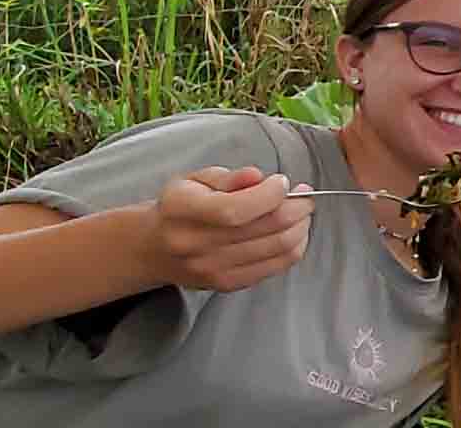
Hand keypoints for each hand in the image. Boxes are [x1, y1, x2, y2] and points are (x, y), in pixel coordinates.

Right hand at [148, 167, 312, 291]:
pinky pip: (277, 265)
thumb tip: (257, 177)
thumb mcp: (194, 180)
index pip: (234, 210)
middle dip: (296, 207)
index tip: (282, 182)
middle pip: (264, 229)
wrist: (155, 248)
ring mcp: (212, 269)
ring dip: (301, 226)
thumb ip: (228, 178)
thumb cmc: (181, 207)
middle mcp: (194, 244)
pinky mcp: (228, 284)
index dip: (269, 195)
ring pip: (278, 248)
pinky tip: (295, 231)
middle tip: (304, 195)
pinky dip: (295, 245)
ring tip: (302, 211)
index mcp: (181, 210)